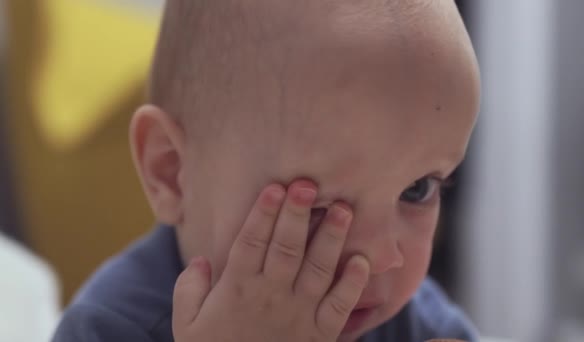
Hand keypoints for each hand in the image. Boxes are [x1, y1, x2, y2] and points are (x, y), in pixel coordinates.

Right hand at [172, 180, 369, 341]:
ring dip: (331, 238)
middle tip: (308, 184)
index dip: (263, 214)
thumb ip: (188, 291)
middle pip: (286, 248)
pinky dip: (353, 284)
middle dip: (297, 215)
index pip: (251, 243)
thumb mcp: (187, 327)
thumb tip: (199, 260)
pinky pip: (340, 306)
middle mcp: (271, 297)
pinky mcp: (321, 334)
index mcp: (238, 290)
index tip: (275, 188)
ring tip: (343, 209)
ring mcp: (299, 315)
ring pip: (317, 270)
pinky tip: (361, 260)